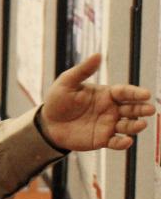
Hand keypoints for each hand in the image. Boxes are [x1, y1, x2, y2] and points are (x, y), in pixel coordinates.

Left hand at [40, 53, 154, 151]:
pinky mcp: (102, 139)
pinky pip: (115, 142)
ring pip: (127, 125)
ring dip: (135, 126)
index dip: (136, 93)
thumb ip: (83, 71)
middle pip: (132, 109)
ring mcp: (108, 125)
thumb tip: (97, 55)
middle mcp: (112, 109)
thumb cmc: (58, 100)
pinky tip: (126, 141)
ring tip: (141, 124)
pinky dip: (122, 143)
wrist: (48, 123)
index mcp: (107, 94)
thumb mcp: (67, 82)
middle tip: (150, 110)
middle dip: (142, 109)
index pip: (125, 92)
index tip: (146, 94)